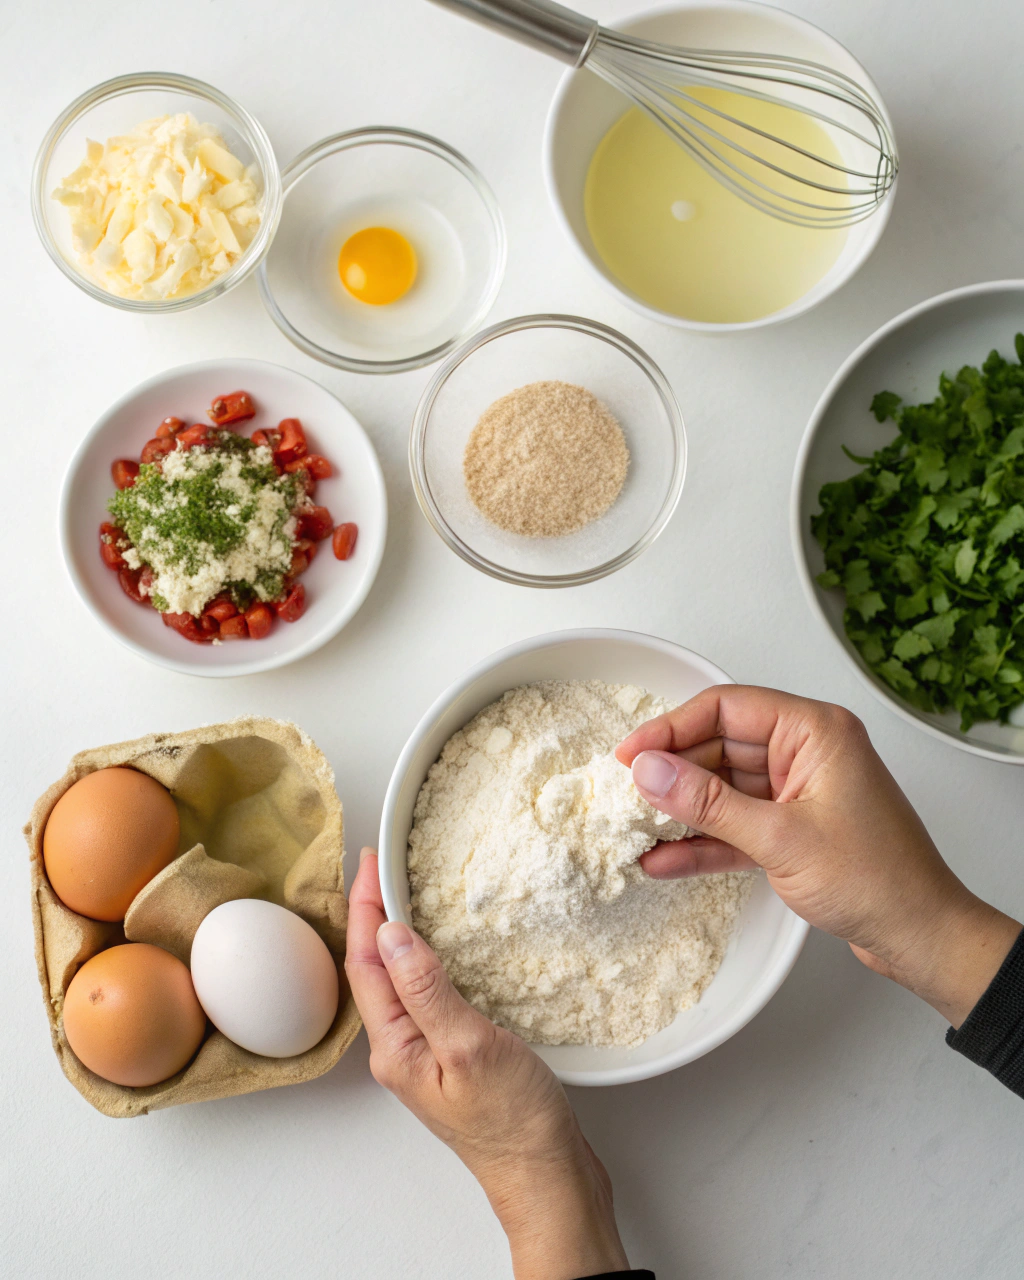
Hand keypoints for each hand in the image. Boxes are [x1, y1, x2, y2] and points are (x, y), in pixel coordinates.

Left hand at [344, 850, 629, 1279]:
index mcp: (394, 1045)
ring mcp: (424, 1052)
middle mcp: (400, 1047)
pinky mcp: (451, 1054)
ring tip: (401, 892)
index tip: (370, 861)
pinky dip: (424, 958)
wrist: (546, 1175)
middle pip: (371, 967)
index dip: (364, 906)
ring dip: (395, 933)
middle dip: (372, 913)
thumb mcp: (468, 1045)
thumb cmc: (512, 1122)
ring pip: (396, 979)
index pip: (365, 961)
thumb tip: (392, 932)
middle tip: (381, 865)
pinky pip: (423, 993)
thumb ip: (426, 989)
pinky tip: (440, 947)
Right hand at [616, 686, 1020, 1027]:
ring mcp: (797, 792)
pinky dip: (703, 841)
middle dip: (672, 773)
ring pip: (723, 788)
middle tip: (626, 796)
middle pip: (719, 746)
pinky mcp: (791, 829)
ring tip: (635, 829)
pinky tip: (664, 858)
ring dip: (682, 811)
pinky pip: (734, 825)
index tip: (631, 753)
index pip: (727, 707)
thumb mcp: (779, 838)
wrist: (920, 936)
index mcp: (815, 731)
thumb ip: (708, 803)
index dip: (672, 727)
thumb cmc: (877, 879)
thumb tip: (649, 772)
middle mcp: (806, 752)